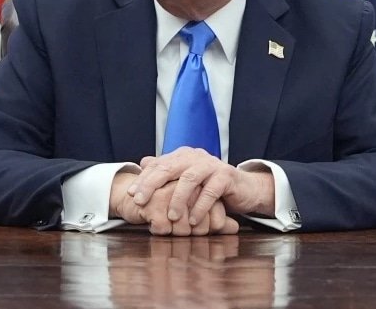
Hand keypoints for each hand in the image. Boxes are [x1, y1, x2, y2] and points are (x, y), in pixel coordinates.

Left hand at [127, 147, 273, 226]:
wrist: (244, 188)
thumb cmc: (211, 185)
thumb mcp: (186, 178)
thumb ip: (166, 171)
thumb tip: (143, 162)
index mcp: (183, 155)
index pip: (158, 165)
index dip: (143, 179)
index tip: (130, 194)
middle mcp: (195, 156)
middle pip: (169, 168)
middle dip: (152, 185)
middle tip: (140, 202)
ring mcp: (211, 165)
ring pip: (189, 179)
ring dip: (177, 199)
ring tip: (170, 216)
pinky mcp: (226, 176)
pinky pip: (210, 191)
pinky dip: (200, 207)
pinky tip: (192, 220)